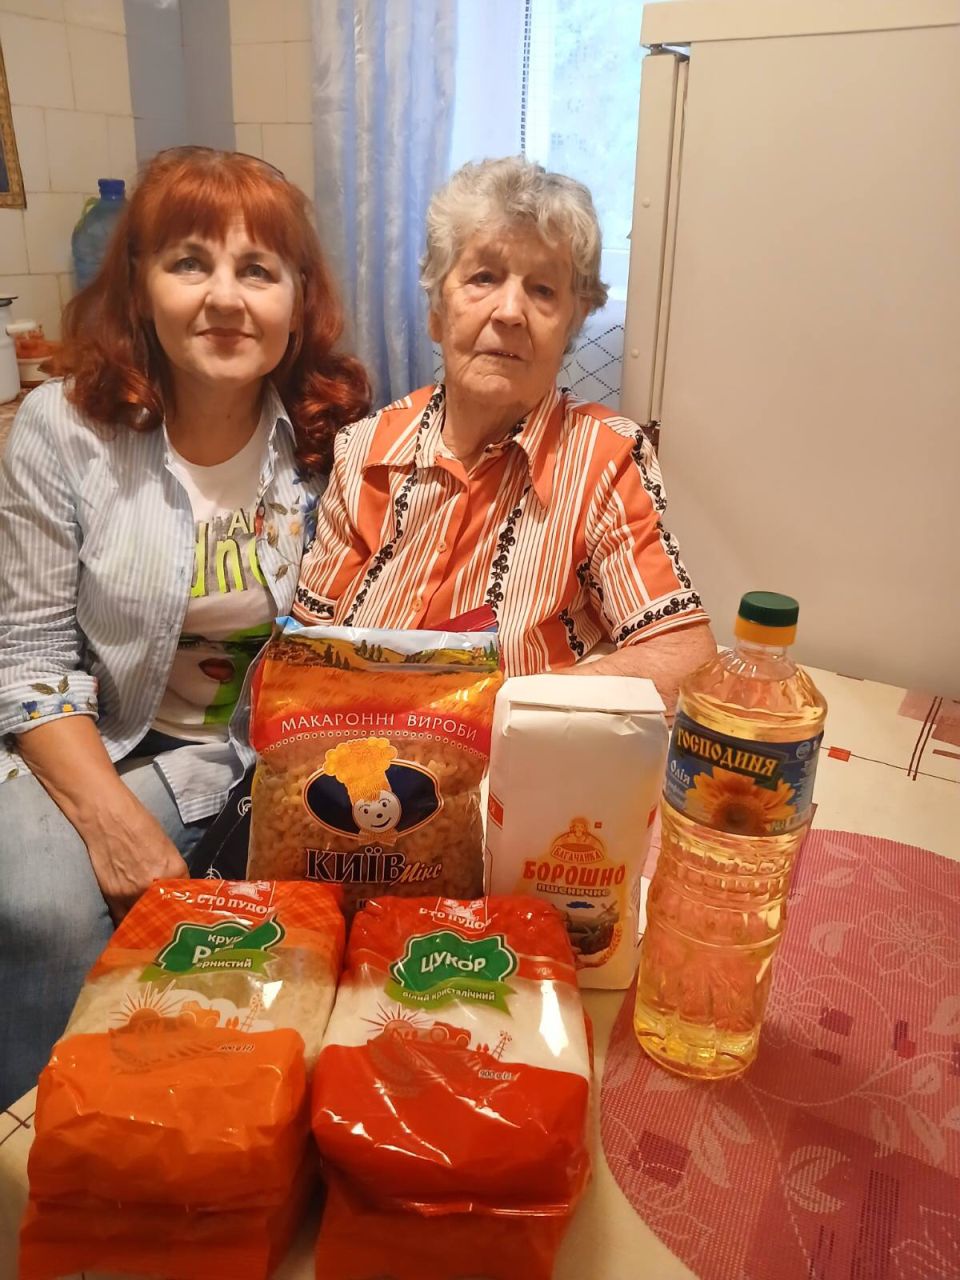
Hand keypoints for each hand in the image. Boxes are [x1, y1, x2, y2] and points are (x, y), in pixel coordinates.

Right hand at [81, 790, 188, 921]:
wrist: (107, 816)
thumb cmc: (139, 823)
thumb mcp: (166, 846)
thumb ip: (172, 871)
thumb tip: (177, 889)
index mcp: (174, 869)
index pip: (184, 897)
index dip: (183, 904)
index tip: (182, 910)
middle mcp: (154, 885)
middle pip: (166, 912)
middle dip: (168, 918)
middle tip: (168, 923)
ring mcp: (131, 892)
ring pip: (145, 919)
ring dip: (148, 923)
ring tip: (151, 928)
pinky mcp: (112, 895)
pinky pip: (123, 918)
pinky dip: (129, 923)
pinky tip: (133, 926)